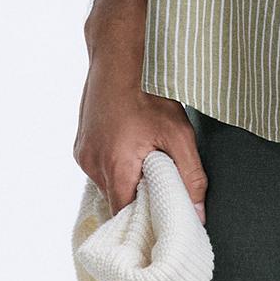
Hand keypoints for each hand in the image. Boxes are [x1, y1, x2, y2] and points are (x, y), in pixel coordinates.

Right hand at [75, 20, 206, 222]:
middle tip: (163, 193)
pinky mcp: (81, 143)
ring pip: (108, 183)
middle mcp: (92, 163)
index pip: (124, 217)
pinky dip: (117, 166)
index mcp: (114, 167)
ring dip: (128, 181)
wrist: (120, 53)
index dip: (143, 225)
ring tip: (149, 164)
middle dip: (139, 202)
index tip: (161, 227)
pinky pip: (100, 167)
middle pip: (116, 201)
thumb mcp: (179, 135)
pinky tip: (134, 149)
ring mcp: (82, 152)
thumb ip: (191, 178)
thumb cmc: (149, 91)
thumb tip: (198, 215)